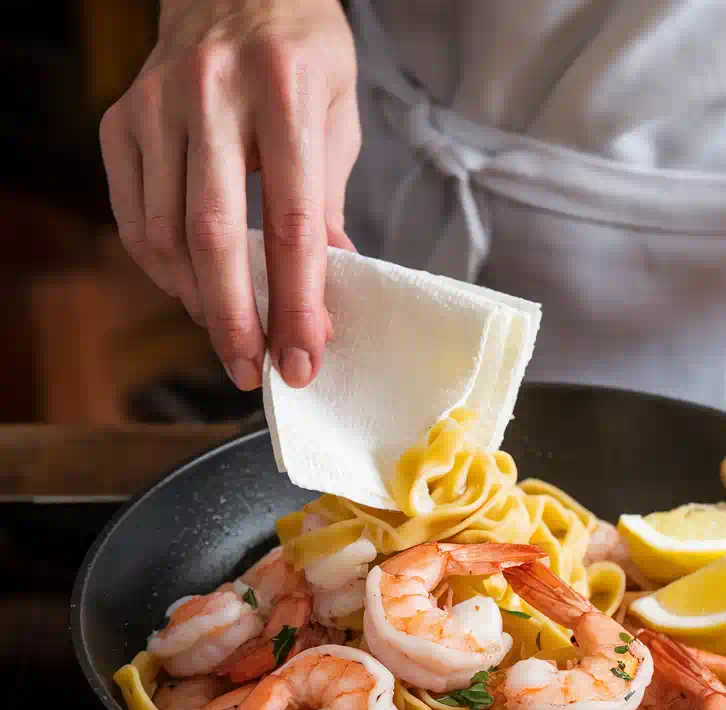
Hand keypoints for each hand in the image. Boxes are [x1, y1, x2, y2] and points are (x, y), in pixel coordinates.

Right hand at [99, 0, 359, 389]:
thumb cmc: (301, 55)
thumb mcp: (339, 117)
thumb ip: (328, 202)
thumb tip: (326, 292)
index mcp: (285, 91)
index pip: (291, 222)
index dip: (296, 302)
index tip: (304, 357)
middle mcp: (211, 91)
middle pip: (212, 234)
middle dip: (234, 318)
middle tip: (253, 372)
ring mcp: (156, 102)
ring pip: (163, 231)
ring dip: (197, 299)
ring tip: (230, 335)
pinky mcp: (121, 117)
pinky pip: (132, 214)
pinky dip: (161, 267)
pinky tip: (192, 289)